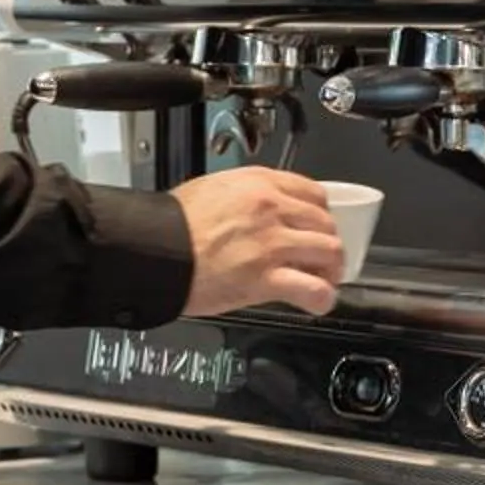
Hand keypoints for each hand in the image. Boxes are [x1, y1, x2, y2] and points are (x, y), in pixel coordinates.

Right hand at [173, 165, 342, 319]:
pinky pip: (313, 289)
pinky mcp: (266, 278)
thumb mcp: (211, 189)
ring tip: (323, 279)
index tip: (316, 225)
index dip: (320, 213)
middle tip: (321, 257)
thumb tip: (259, 208)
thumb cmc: (171, 224)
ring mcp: (272, 244)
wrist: (154, 250)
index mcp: (258, 184)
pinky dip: (322, 298)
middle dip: (327, 242)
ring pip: (330, 252)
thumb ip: (245, 195)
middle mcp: (271, 209)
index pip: (314, 193)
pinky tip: (317, 301)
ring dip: (331, 269)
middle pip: (325, 223)